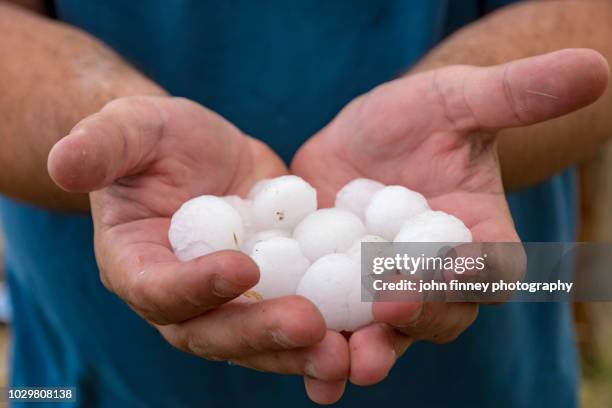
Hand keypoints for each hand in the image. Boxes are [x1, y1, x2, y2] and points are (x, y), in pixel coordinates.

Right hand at [48, 96, 348, 403]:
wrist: (198, 152)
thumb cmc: (155, 140)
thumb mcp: (128, 130)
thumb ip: (99, 147)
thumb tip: (63, 162)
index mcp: (139, 267)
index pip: (159, 291)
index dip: (194, 286)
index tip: (241, 267)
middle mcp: (185, 298)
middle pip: (217, 332)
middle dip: (262, 334)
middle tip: (311, 328)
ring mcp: (233, 301)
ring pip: (264, 339)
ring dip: (303, 351)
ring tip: (347, 352)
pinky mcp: (276, 289)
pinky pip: (300, 317)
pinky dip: (332, 333)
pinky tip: (369, 338)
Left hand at [292, 49, 608, 384]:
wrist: (374, 134)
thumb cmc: (429, 115)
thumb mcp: (464, 99)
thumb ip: (518, 94)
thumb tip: (594, 65)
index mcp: (479, 245)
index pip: (484, 274)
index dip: (465, 283)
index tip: (435, 280)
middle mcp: (435, 279)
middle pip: (430, 317)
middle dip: (403, 333)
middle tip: (373, 348)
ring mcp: (381, 288)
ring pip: (375, 332)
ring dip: (353, 354)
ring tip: (327, 371)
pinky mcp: (335, 285)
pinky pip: (327, 317)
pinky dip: (309, 340)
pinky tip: (282, 351)